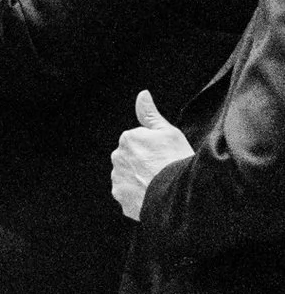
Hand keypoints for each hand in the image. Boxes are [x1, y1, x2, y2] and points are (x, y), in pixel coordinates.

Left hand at [111, 89, 191, 221]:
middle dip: (143, 163)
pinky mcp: (121, 199)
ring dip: (140, 180)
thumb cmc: (176, 160)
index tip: (165, 155)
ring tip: (159, 183)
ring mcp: (118, 180)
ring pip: (129, 177)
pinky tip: (153, 195)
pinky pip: (129, 196)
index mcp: (128, 138)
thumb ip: (150, 114)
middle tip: (163, 169)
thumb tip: (142, 94)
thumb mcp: (168, 132)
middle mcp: (117, 158)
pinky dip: (139, 196)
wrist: (176, 193)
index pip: (138, 142)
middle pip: (131, 159)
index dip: (154, 149)